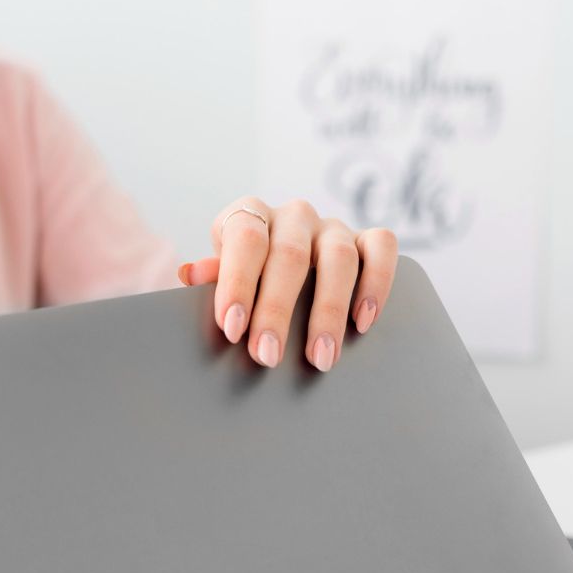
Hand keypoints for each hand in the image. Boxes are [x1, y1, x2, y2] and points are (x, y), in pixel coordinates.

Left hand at [178, 198, 397, 371]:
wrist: (282, 269)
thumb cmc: (246, 279)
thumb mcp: (222, 277)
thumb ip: (212, 278)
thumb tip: (191, 274)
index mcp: (248, 215)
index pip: (245, 239)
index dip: (238, 282)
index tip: (232, 328)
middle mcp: (292, 216)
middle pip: (289, 255)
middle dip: (277, 311)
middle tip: (268, 356)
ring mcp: (333, 226)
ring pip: (338, 257)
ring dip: (328, 311)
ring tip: (320, 357)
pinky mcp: (368, 240)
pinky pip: (381, 249)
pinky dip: (376, 284)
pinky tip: (363, 322)